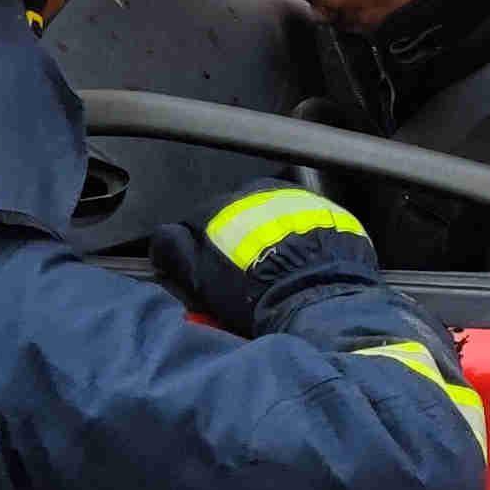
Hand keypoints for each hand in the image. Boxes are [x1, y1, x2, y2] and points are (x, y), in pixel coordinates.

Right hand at [153, 183, 378, 328]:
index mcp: (221, 205)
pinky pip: (306, 224)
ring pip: (273, 218)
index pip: (199, 221)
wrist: (320, 297)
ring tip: (277, 273)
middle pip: (238, 217)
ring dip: (270, 238)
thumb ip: (173, 250)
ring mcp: (297, 199)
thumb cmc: (254, 292)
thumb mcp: (199, 278)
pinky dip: (301, 242)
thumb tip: (161, 238)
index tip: (209, 273)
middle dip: (237, 242)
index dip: (201, 251)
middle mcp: (258, 191)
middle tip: (246, 277)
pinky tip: (303, 268)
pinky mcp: (329, 212)